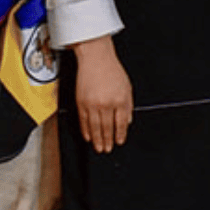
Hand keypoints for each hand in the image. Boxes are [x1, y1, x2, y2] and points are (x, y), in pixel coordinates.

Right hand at [72, 37, 131, 153]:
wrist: (96, 59)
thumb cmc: (113, 72)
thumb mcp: (127, 88)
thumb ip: (128, 106)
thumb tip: (127, 122)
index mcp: (120, 100)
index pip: (120, 123)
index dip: (120, 135)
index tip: (119, 142)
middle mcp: (106, 104)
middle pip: (106, 127)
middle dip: (107, 141)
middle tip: (107, 150)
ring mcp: (92, 104)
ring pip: (94, 127)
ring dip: (97, 140)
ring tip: (99, 148)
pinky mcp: (81, 102)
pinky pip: (83, 120)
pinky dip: (85, 130)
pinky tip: (88, 137)